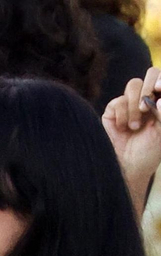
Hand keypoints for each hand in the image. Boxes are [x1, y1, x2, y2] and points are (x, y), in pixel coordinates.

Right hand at [104, 67, 160, 209]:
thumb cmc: (149, 152)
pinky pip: (118, 101)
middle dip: (150, 88)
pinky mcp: (112, 111)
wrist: (127, 169)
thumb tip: (158, 98)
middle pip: (151, 73)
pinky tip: (123, 129)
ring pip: (133, 85)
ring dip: (135, 105)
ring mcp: (130, 103)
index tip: (160, 90)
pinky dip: (122, 115)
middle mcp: (148, 98)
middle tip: (148, 108)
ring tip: (135, 126)